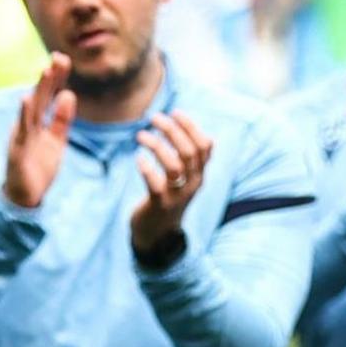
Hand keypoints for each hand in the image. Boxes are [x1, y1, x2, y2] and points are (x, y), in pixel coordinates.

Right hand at [2, 52, 76, 209]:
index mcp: (38, 122)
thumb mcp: (56, 140)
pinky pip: (23, 130)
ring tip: (46, 70)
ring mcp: (22, 136)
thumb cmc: (38, 167)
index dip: (56, 78)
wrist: (24, 196)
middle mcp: (28, 124)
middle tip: (58, 57)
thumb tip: (69, 94)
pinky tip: (25, 98)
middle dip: (49, 77)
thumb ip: (62, 119)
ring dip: (39, 89)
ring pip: (32, 109)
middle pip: (40, 97)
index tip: (64, 59)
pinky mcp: (19, 149)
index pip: (48, 96)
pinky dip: (23, 114)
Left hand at [129, 110, 210, 264]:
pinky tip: (138, 159)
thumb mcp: (185, 180)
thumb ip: (192, 160)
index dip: (191, 126)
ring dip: (157, 146)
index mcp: (199, 174)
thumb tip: (207, 136)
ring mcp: (177, 196)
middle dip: (172, 130)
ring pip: (174, 166)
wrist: (157, 234)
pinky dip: (147, 169)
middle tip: (154, 118)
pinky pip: (156, 185)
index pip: (204, 145)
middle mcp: (192, 184)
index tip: (175, 112)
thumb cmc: (168, 199)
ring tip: (141, 135)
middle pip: (189, 151)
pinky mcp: (160, 205)